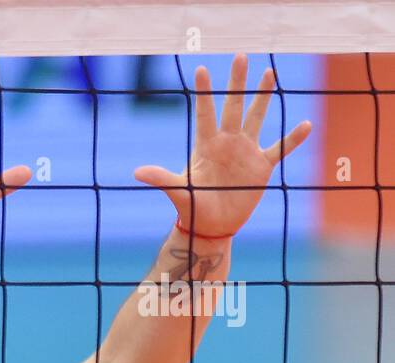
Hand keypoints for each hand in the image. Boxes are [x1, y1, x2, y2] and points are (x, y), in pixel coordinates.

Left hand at [134, 54, 311, 238]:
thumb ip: (161, 179)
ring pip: (257, 117)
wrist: (212, 226)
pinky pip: (280, 148)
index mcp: (206, 146)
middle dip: (237, 82)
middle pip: (233, 106)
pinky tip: (306, 124)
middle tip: (241, 56)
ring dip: (263, 97)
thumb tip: (137, 172)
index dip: (204, 93)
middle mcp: (227, 142)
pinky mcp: (262, 166)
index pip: (205, 114)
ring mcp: (246, 151)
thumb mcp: (178, 191)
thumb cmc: (193, 207)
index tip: (201, 69)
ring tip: (269, 72)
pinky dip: (293, 138)